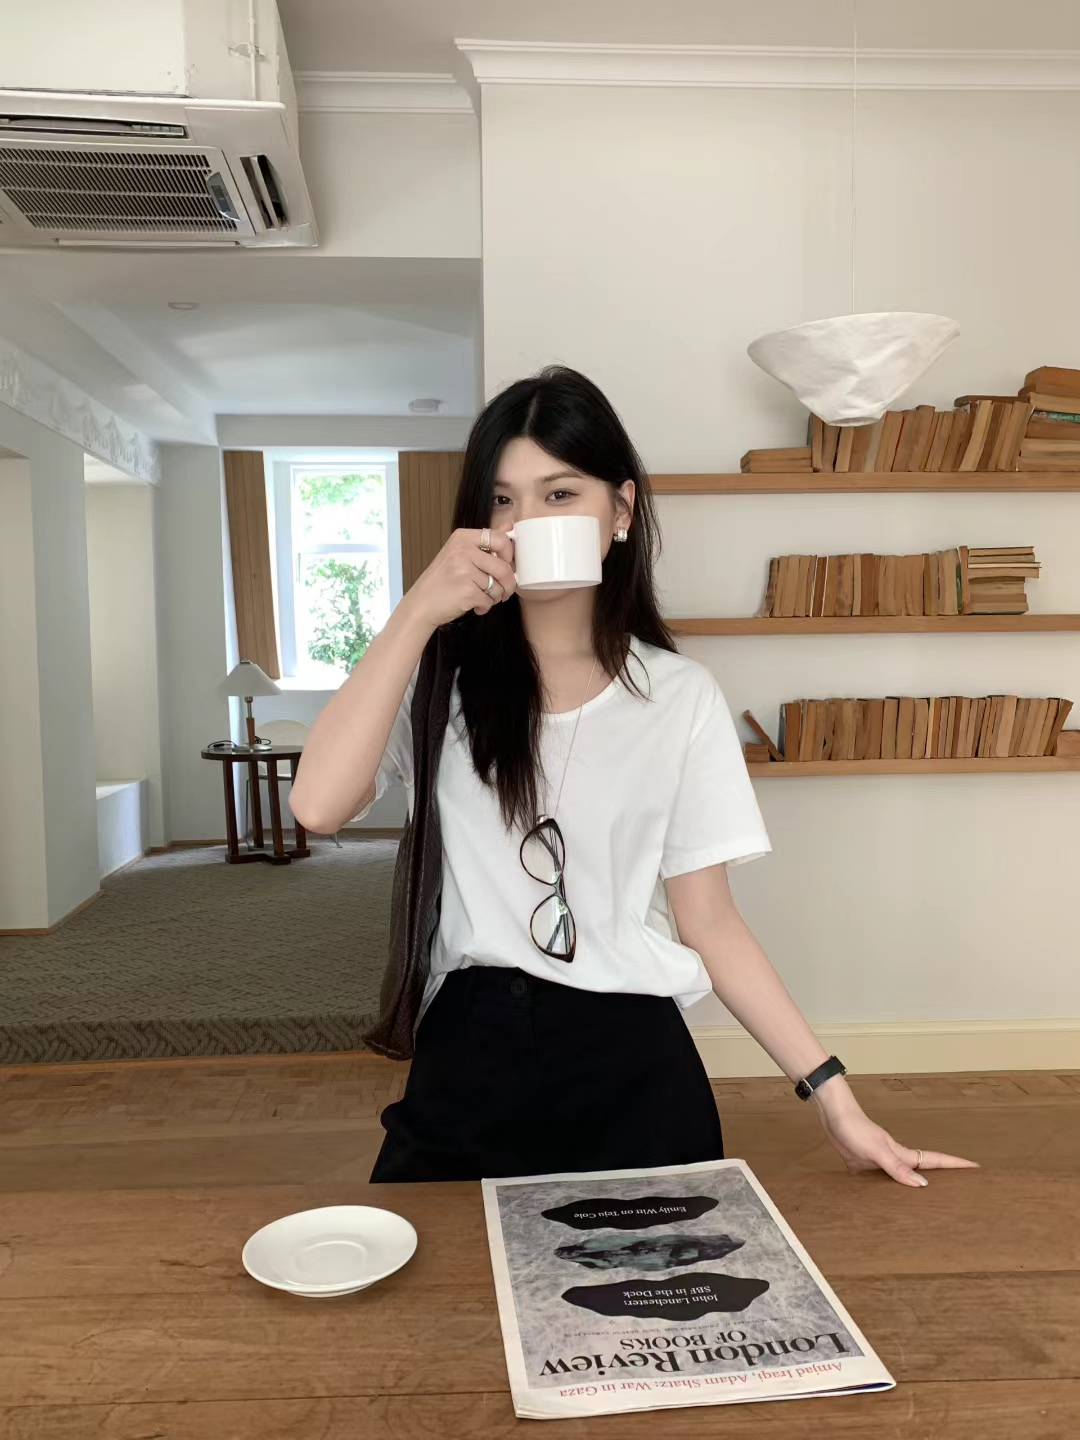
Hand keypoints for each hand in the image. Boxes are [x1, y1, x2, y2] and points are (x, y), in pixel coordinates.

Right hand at [406, 527, 517, 627]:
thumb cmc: (441, 580)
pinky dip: (485, 606)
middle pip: (503, 567)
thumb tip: (509, 527)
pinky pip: (489, 600)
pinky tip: (474, 605)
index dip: (510, 554)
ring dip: (494, 597)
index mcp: (462, 538)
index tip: (507, 564)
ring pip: (498, 586)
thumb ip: (484, 543)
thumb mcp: (458, 553)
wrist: (421, 604)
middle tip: (504, 590)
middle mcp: (463, 551)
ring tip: (481, 597)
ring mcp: (464, 571)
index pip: (500, 539)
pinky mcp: (467, 591)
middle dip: (509, 583)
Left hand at [812, 1089, 980, 1187]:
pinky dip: (887, 1190)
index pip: (934, 1161)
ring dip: (914, 1188)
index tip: (976, 1167)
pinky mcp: (863, 1165)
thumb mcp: (877, 1151)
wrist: (833, 1115)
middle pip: (923, 1171)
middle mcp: (894, 1158)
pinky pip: (881, 1181)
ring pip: (902, 1177)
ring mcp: (880, 1161)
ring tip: (927, 1204)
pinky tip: (884, 1201)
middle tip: (961, 1191)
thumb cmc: (855, 1129)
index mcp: (902, 1154)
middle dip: (942, 1179)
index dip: (955, 1164)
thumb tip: (923, 1186)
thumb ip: (897, 1168)